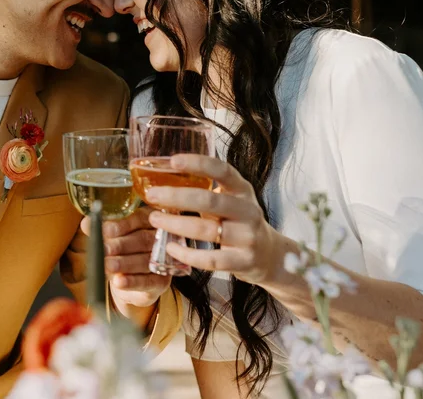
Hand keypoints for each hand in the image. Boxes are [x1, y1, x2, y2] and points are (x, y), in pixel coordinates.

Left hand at [79, 207, 171, 309]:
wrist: (131, 281)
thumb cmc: (122, 251)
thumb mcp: (110, 238)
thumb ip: (100, 230)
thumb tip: (86, 223)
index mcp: (149, 220)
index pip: (139, 218)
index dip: (123, 225)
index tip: (106, 230)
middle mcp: (160, 239)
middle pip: (143, 240)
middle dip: (121, 245)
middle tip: (105, 249)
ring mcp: (163, 260)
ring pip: (145, 261)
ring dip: (125, 263)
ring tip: (108, 266)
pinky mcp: (161, 281)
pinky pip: (147, 281)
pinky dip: (132, 282)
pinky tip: (119, 282)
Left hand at [145, 154, 291, 286]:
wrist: (270, 256)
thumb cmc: (240, 223)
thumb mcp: (232, 200)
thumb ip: (207, 191)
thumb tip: (165, 179)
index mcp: (243, 190)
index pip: (223, 171)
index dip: (199, 164)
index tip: (173, 160)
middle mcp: (248, 211)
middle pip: (210, 201)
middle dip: (177, 197)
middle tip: (152, 195)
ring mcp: (248, 237)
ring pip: (207, 230)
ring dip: (176, 225)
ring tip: (154, 219)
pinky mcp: (243, 261)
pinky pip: (210, 259)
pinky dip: (186, 254)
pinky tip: (170, 247)